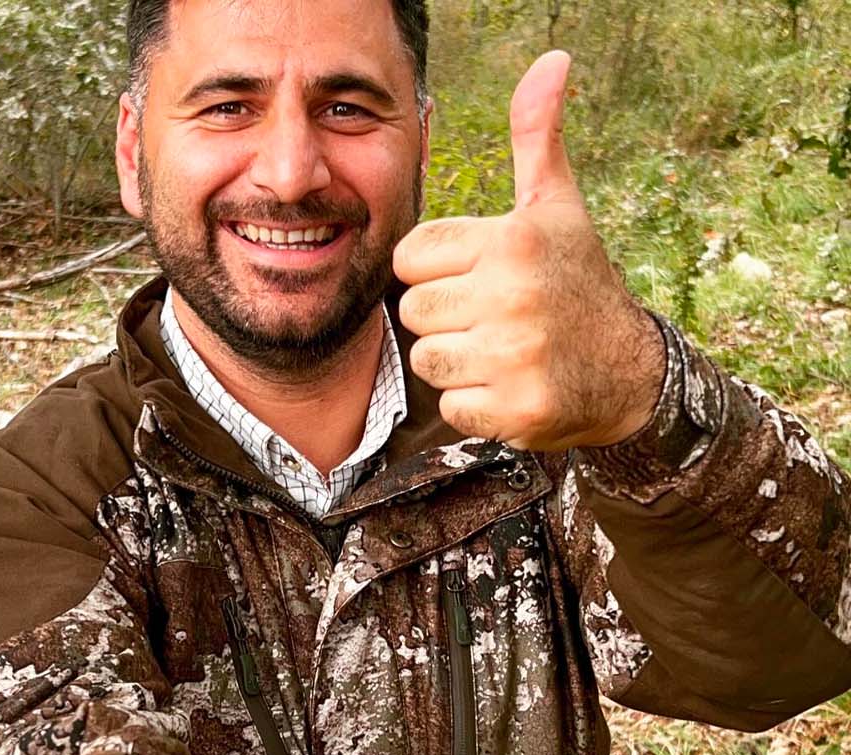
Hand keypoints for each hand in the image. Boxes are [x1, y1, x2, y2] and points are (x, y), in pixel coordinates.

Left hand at [392, 51, 663, 450]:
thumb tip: (552, 60)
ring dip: (457, 361)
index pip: (410, 256)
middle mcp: (514, 295)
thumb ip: (537, 136)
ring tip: (503, 348)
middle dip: (446, 316)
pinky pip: (450, 406)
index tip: (483, 273)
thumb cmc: (578, 280)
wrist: (629, 373)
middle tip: (496, 315)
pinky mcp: (516, 410)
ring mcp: (516, 356)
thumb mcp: (557, 205)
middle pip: (413, 309)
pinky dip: (475, 403)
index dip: (439, 268)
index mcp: (512, 240)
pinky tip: (511, 384)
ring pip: (426, 359)